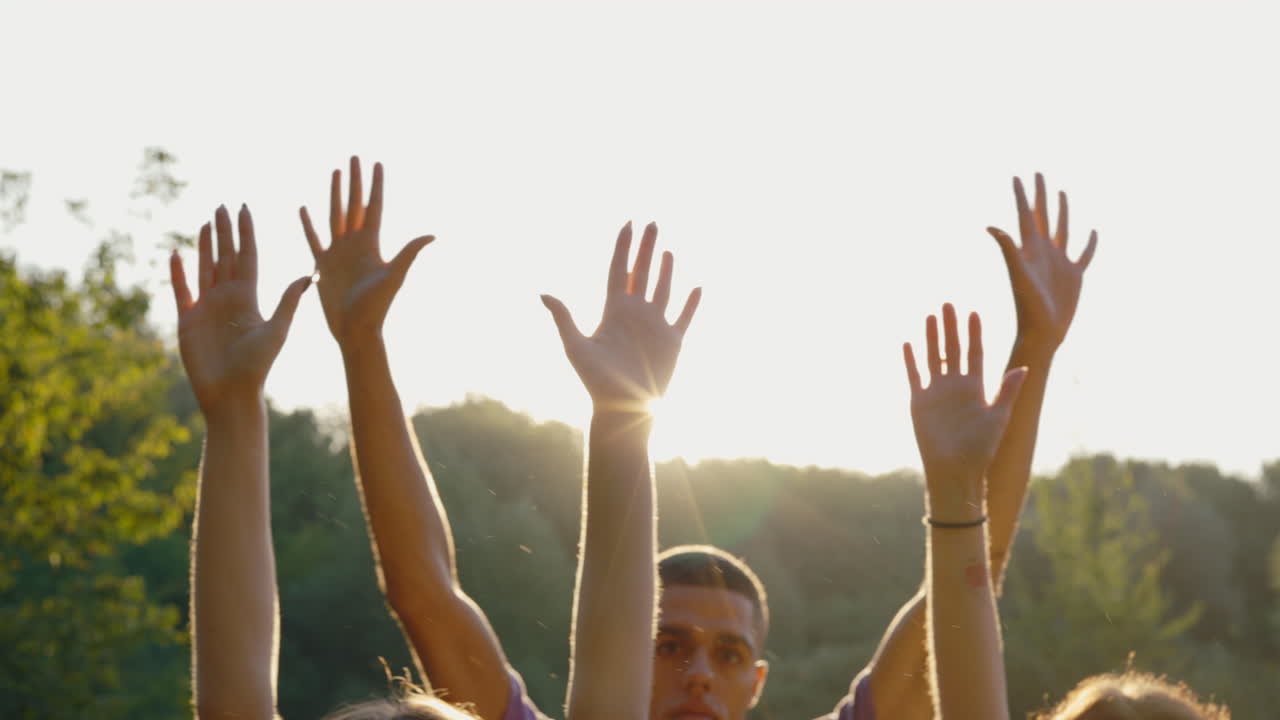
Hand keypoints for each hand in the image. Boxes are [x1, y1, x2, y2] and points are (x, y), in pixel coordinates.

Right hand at [171, 205, 311, 415]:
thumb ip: (288, 301)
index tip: (245, 209)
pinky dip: (178, 272)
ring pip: (205, 268)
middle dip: (225, 232)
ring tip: (205, 222)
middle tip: (222, 205)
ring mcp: (207, 307)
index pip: (248, 257)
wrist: (232, 393)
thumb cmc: (258, 366)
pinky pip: (181, 290)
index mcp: (250, 297)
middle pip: (226, 257)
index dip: (246, 233)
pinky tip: (176, 253)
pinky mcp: (188, 320)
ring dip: (204, 246)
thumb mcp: (277, 330)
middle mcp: (229, 298)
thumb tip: (309, 275)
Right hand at [300, 157, 433, 346]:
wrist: (356, 330)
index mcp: (372, 244)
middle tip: (354, 156)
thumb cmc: (377, 307)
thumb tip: (432, 235)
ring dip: (335, 194)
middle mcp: (356, 244)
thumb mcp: (394, 276)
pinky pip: (314, 239)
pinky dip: (308, 224)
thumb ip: (409, 253)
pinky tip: (304, 208)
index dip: (376, 185)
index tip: (377, 163)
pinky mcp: (322, 265)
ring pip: (335, 215)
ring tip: (335, 172)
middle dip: (355, 181)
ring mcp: (339, 253)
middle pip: (354, 204)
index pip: (374, 207)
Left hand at [541, 222, 700, 410]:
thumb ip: (564, 318)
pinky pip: (684, 317)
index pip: (618, 270)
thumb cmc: (596, 382)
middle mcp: (635, 314)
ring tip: (667, 250)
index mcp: (613, 311)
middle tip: (651, 222)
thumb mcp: (575, 347)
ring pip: (663, 290)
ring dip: (666, 270)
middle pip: (642, 272)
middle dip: (646, 247)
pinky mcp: (672, 342)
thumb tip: (543, 293)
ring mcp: (655, 326)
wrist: (622, 409)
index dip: (622, 246)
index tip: (627, 223)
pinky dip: (691, 302)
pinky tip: (697, 286)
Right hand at [903, 304, 1025, 516]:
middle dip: (951, 327)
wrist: (955, 469)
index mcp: (976, 387)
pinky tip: (908, 343)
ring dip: (931, 337)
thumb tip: (1022, 368)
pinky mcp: (919, 401)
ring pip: (933, 357)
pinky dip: (911, 360)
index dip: (974, 333)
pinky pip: (914, 376)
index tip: (973, 313)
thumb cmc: (980, 447)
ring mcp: (937, 391)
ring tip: (929, 316)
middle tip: (948, 304)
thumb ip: (1006, 392)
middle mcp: (956, 385)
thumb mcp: (998, 417)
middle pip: (952, 349)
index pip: (975, 353)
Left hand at [986, 173, 1097, 351]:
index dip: (1021, 196)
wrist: (1042, 331)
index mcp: (1029, 249)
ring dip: (1061, 211)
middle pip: (1042, 216)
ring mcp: (1059, 262)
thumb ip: (1007, 250)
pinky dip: (1089, 243)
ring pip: (1061, 229)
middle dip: (1040, 195)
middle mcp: (1043, 251)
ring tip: (1060, 192)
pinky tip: (1092, 231)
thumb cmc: (1027, 306)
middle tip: (1038, 173)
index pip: (1023, 215)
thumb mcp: (1018, 275)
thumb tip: (990, 226)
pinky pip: (1084, 254)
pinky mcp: (1074, 275)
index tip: (1017, 176)